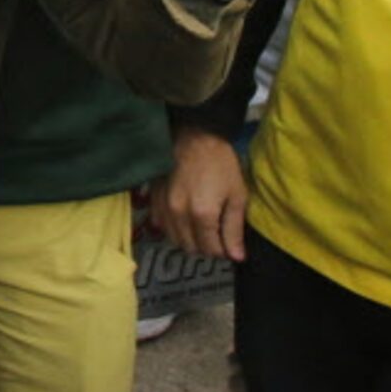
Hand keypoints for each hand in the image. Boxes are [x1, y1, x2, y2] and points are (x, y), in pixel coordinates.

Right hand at [154, 129, 249, 260]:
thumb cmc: (220, 162)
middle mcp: (179, 215)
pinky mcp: (153, 199)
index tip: (229, 242)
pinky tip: (184, 218)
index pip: (212, 250)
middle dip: (206, 246)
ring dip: (189, 240)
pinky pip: (162, 226)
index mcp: (203, 214)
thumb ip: (234, 229)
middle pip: (192, 248)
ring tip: (201, 227)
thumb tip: (237, 257)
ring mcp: (163, 207)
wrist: (193, 134)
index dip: (224, 250)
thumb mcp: (237, 194)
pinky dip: (174, 228)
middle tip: (216, 234)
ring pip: (175, 240)